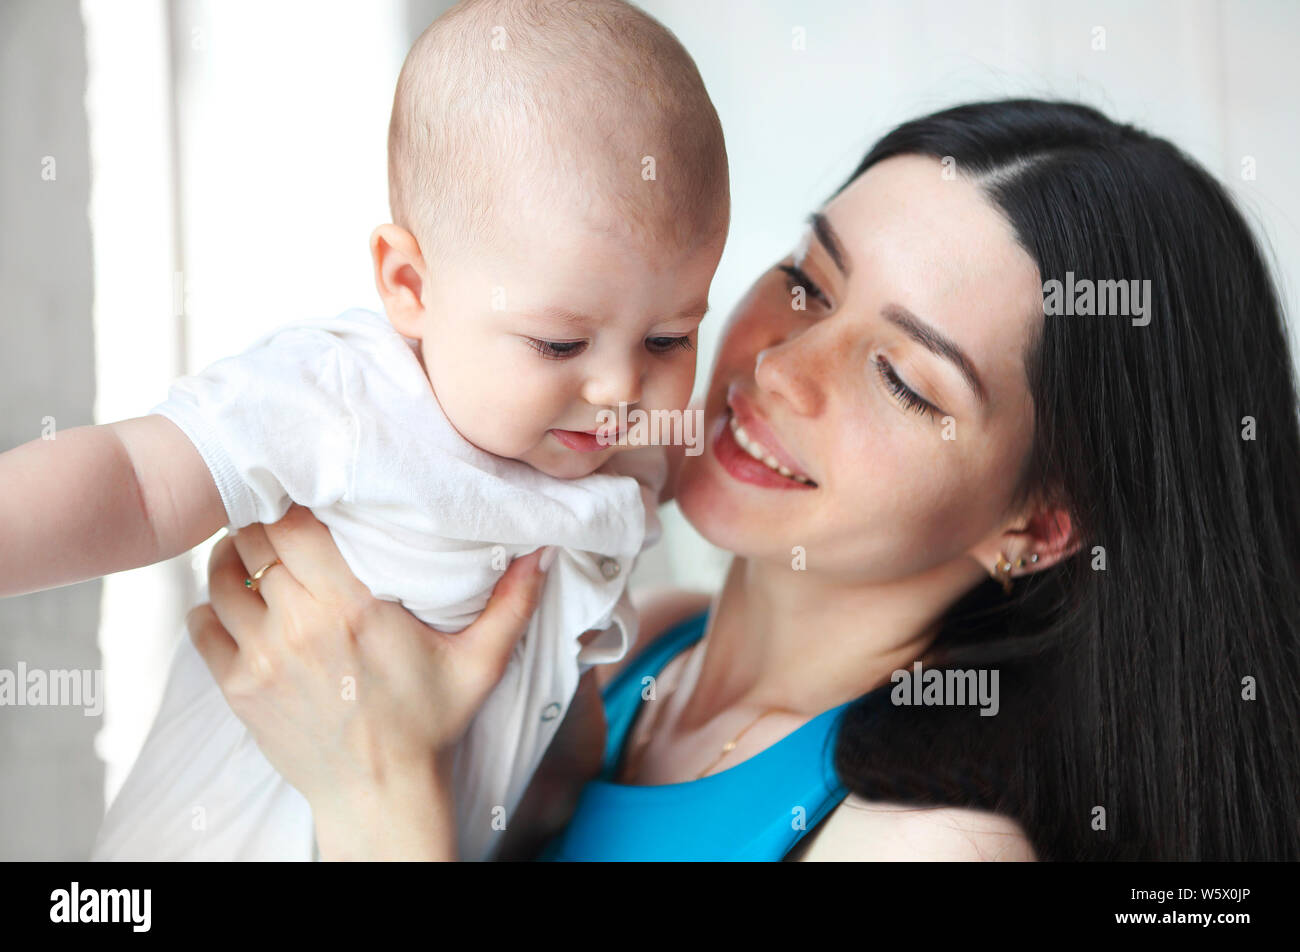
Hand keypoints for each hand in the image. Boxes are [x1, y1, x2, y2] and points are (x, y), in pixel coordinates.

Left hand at [186, 505, 552, 858]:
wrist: (380, 792)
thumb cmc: (427, 724)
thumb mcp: (478, 663)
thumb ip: (512, 604)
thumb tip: (543, 552)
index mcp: (352, 606)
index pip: (295, 525)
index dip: (293, 505)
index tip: (307, 503)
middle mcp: (299, 625)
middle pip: (252, 542)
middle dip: (262, 527)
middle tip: (280, 526)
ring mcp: (262, 658)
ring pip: (220, 579)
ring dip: (232, 562)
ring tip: (253, 559)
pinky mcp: (239, 688)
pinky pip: (202, 628)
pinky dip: (210, 609)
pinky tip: (235, 608)